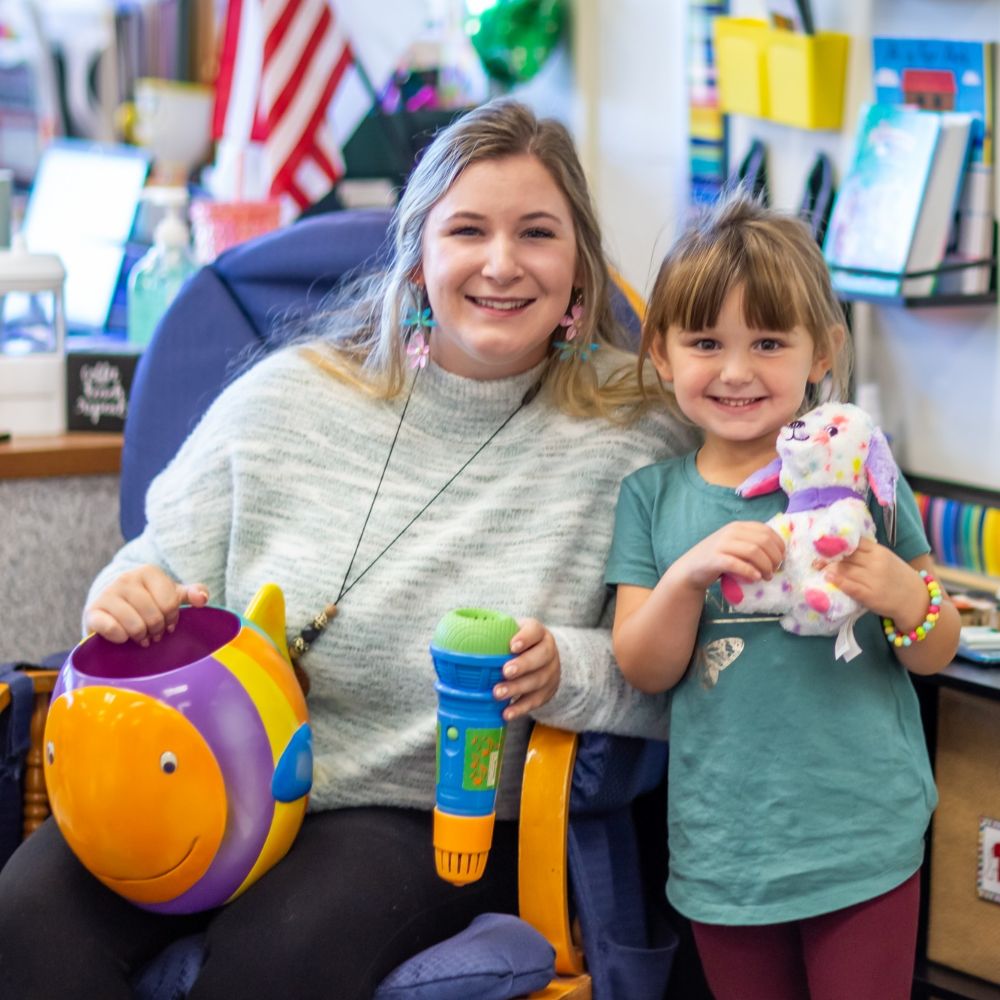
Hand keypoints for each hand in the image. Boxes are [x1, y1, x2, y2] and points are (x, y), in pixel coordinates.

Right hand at [84, 565, 209, 644]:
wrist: (111, 606)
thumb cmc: (148, 600)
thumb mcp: (171, 594)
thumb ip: (191, 594)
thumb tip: (202, 598)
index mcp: (148, 572)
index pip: (170, 603)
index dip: (172, 619)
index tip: (168, 623)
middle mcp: (126, 579)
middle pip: (153, 616)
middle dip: (157, 630)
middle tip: (155, 634)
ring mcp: (107, 594)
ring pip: (134, 625)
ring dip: (141, 636)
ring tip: (141, 637)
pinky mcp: (92, 611)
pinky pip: (111, 629)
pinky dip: (121, 638)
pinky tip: (123, 638)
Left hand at [493, 618, 559, 721]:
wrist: (541, 661)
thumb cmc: (515, 645)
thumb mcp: (508, 634)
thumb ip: (489, 634)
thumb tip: (454, 641)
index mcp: (538, 633)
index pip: (535, 631)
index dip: (525, 638)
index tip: (512, 646)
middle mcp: (549, 651)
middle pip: (542, 656)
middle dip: (523, 665)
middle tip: (505, 672)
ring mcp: (551, 672)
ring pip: (539, 680)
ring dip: (517, 688)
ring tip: (497, 693)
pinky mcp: (548, 692)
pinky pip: (536, 701)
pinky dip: (520, 708)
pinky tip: (506, 713)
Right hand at [674, 520, 785, 590]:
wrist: (690, 569)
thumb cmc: (717, 558)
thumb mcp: (735, 545)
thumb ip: (752, 543)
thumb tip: (779, 553)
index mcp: (738, 526)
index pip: (767, 531)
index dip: (779, 546)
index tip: (781, 559)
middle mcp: (730, 532)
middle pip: (763, 541)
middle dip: (775, 558)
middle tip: (774, 571)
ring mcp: (721, 544)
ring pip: (753, 551)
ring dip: (765, 566)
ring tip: (767, 577)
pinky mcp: (715, 559)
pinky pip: (737, 563)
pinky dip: (750, 571)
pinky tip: (755, 578)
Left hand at [822, 538, 928, 625]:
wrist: (916, 600)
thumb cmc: (897, 577)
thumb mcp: (886, 559)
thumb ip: (867, 552)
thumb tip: (841, 546)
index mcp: (880, 551)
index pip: (854, 542)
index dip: (837, 543)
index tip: (823, 544)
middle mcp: (876, 563)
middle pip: (847, 556)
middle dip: (828, 556)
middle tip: (815, 557)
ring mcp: (873, 579)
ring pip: (845, 569)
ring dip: (829, 567)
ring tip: (817, 566)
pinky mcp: (870, 595)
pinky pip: (850, 586)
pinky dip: (837, 581)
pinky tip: (828, 577)